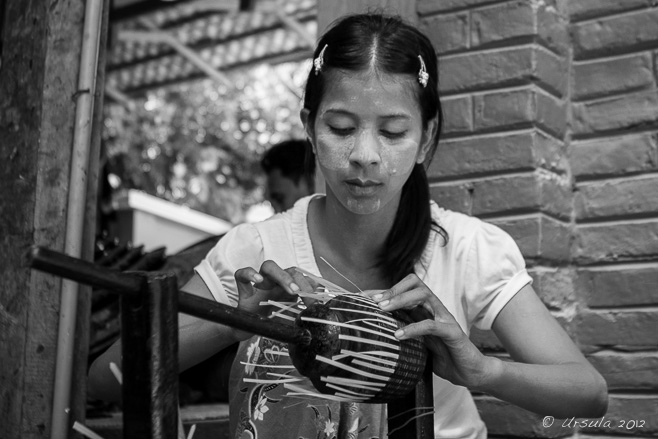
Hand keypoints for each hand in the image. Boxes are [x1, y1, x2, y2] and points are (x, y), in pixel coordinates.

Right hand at [233, 260, 316, 339]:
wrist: (250, 329)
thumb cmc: (271, 320)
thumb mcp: (291, 317)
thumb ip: (303, 311)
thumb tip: (319, 307)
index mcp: (289, 286)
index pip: (303, 278)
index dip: (311, 286)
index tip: (317, 301)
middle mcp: (276, 281)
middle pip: (289, 270)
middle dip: (300, 281)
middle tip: (306, 295)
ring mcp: (260, 283)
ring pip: (269, 266)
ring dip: (282, 275)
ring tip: (292, 290)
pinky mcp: (244, 289)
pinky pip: (242, 274)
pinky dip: (249, 273)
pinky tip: (258, 280)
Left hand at [367, 274, 495, 389]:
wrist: (469, 372)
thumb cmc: (442, 357)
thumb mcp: (416, 344)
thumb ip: (402, 335)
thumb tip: (373, 336)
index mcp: (424, 309)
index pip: (404, 289)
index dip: (383, 290)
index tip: (363, 298)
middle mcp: (434, 309)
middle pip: (415, 284)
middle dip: (393, 290)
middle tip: (374, 302)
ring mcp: (444, 318)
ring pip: (424, 295)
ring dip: (402, 299)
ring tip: (383, 309)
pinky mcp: (452, 332)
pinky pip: (432, 324)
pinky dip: (413, 328)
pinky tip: (399, 335)